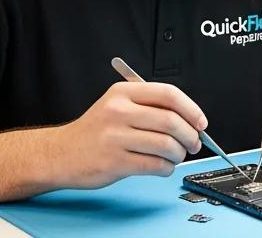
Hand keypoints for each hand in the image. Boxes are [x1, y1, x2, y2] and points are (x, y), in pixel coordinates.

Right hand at [48, 81, 206, 188]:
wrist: (60, 154)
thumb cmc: (94, 131)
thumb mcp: (117, 105)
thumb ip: (149, 107)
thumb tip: (190, 119)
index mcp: (123, 92)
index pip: (168, 94)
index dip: (191, 109)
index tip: (201, 122)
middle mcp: (119, 111)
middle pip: (171, 121)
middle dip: (190, 135)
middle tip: (194, 143)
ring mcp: (115, 137)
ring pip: (166, 144)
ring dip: (179, 154)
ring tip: (177, 156)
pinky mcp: (114, 161)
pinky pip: (154, 165)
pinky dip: (166, 168)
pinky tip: (163, 167)